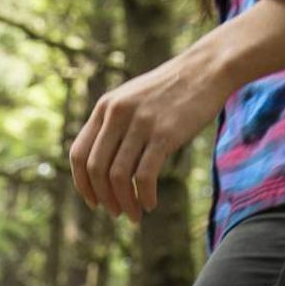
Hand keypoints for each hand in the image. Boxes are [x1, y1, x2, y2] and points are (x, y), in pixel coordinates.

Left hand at [70, 51, 229, 221]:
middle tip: (116, 213)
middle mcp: (117, 114)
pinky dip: (144, 196)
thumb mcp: (133, 100)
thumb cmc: (172, 90)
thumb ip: (116, 124)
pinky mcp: (164, 134)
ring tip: (134, 215)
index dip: (82, 184)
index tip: (93, 202)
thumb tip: (105, 165)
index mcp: (105, 107)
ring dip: (124, 202)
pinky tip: (150, 204)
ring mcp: (140, 123)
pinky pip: (145, 175)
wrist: (206, 70)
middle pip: (96, 169)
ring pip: (118, 176)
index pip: (78, 153)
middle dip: (103, 198)